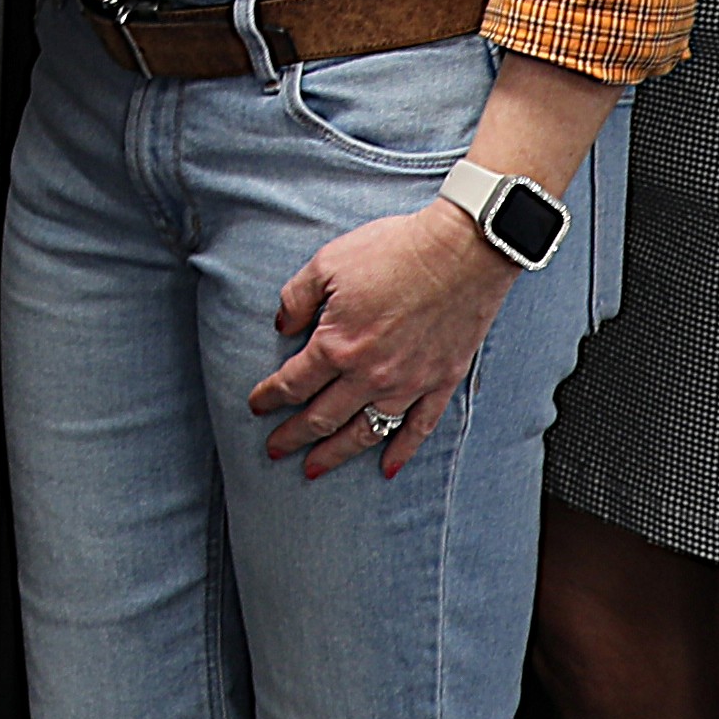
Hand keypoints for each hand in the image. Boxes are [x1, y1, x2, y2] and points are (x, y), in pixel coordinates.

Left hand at [252, 194, 516, 477]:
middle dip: (293, 435)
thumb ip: (297, 298)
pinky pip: (418, 428)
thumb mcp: (328, 262)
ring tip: (314, 468)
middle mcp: (369, 374)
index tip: (257, 406)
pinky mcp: (441, 382)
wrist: (461, 251)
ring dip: (336, 453)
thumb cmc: (394, 251)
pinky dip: (401, 451)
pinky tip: (386, 468)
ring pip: (364, 431)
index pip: (293, 383)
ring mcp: (408, 383)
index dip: (270, 397)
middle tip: (274, 448)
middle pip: (322, 417)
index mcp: (337, 345)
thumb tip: (282, 326)